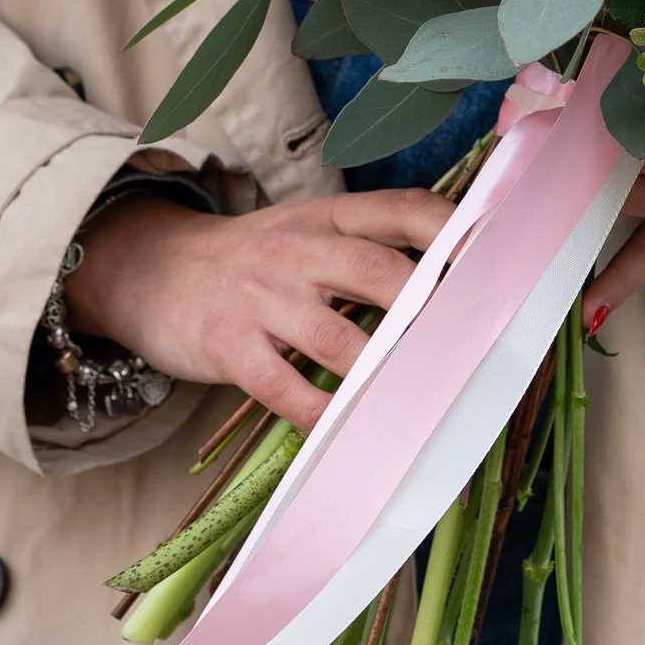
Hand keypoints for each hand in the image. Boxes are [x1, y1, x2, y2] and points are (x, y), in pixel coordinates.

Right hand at [68, 187, 453, 427]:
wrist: (149, 269)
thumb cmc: (251, 259)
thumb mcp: (305, 230)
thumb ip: (368, 245)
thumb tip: (454, 279)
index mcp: (324, 216)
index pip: (400, 211)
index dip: (453, 233)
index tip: (496, 261)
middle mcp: (296, 249)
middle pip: (379, 274)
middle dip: (431, 312)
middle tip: (473, 348)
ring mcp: (261, 297)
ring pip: (340, 338)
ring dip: (386, 374)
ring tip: (427, 402)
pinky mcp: (229, 345)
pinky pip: (285, 388)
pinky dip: (324, 415)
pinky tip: (351, 433)